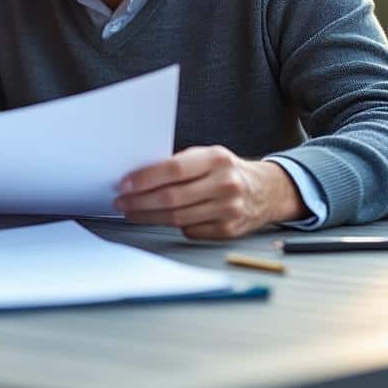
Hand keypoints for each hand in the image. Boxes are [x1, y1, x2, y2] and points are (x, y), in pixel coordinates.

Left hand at [113, 146, 308, 239]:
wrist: (267, 190)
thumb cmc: (228, 171)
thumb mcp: (208, 156)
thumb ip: (179, 164)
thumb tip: (138, 176)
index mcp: (216, 158)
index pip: (172, 170)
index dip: (144, 179)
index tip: (124, 184)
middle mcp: (225, 184)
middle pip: (172, 197)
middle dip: (140, 201)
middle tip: (121, 202)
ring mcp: (229, 209)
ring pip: (177, 218)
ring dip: (148, 216)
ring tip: (131, 212)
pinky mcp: (229, 230)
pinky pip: (190, 230)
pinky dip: (172, 225)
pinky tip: (159, 219)